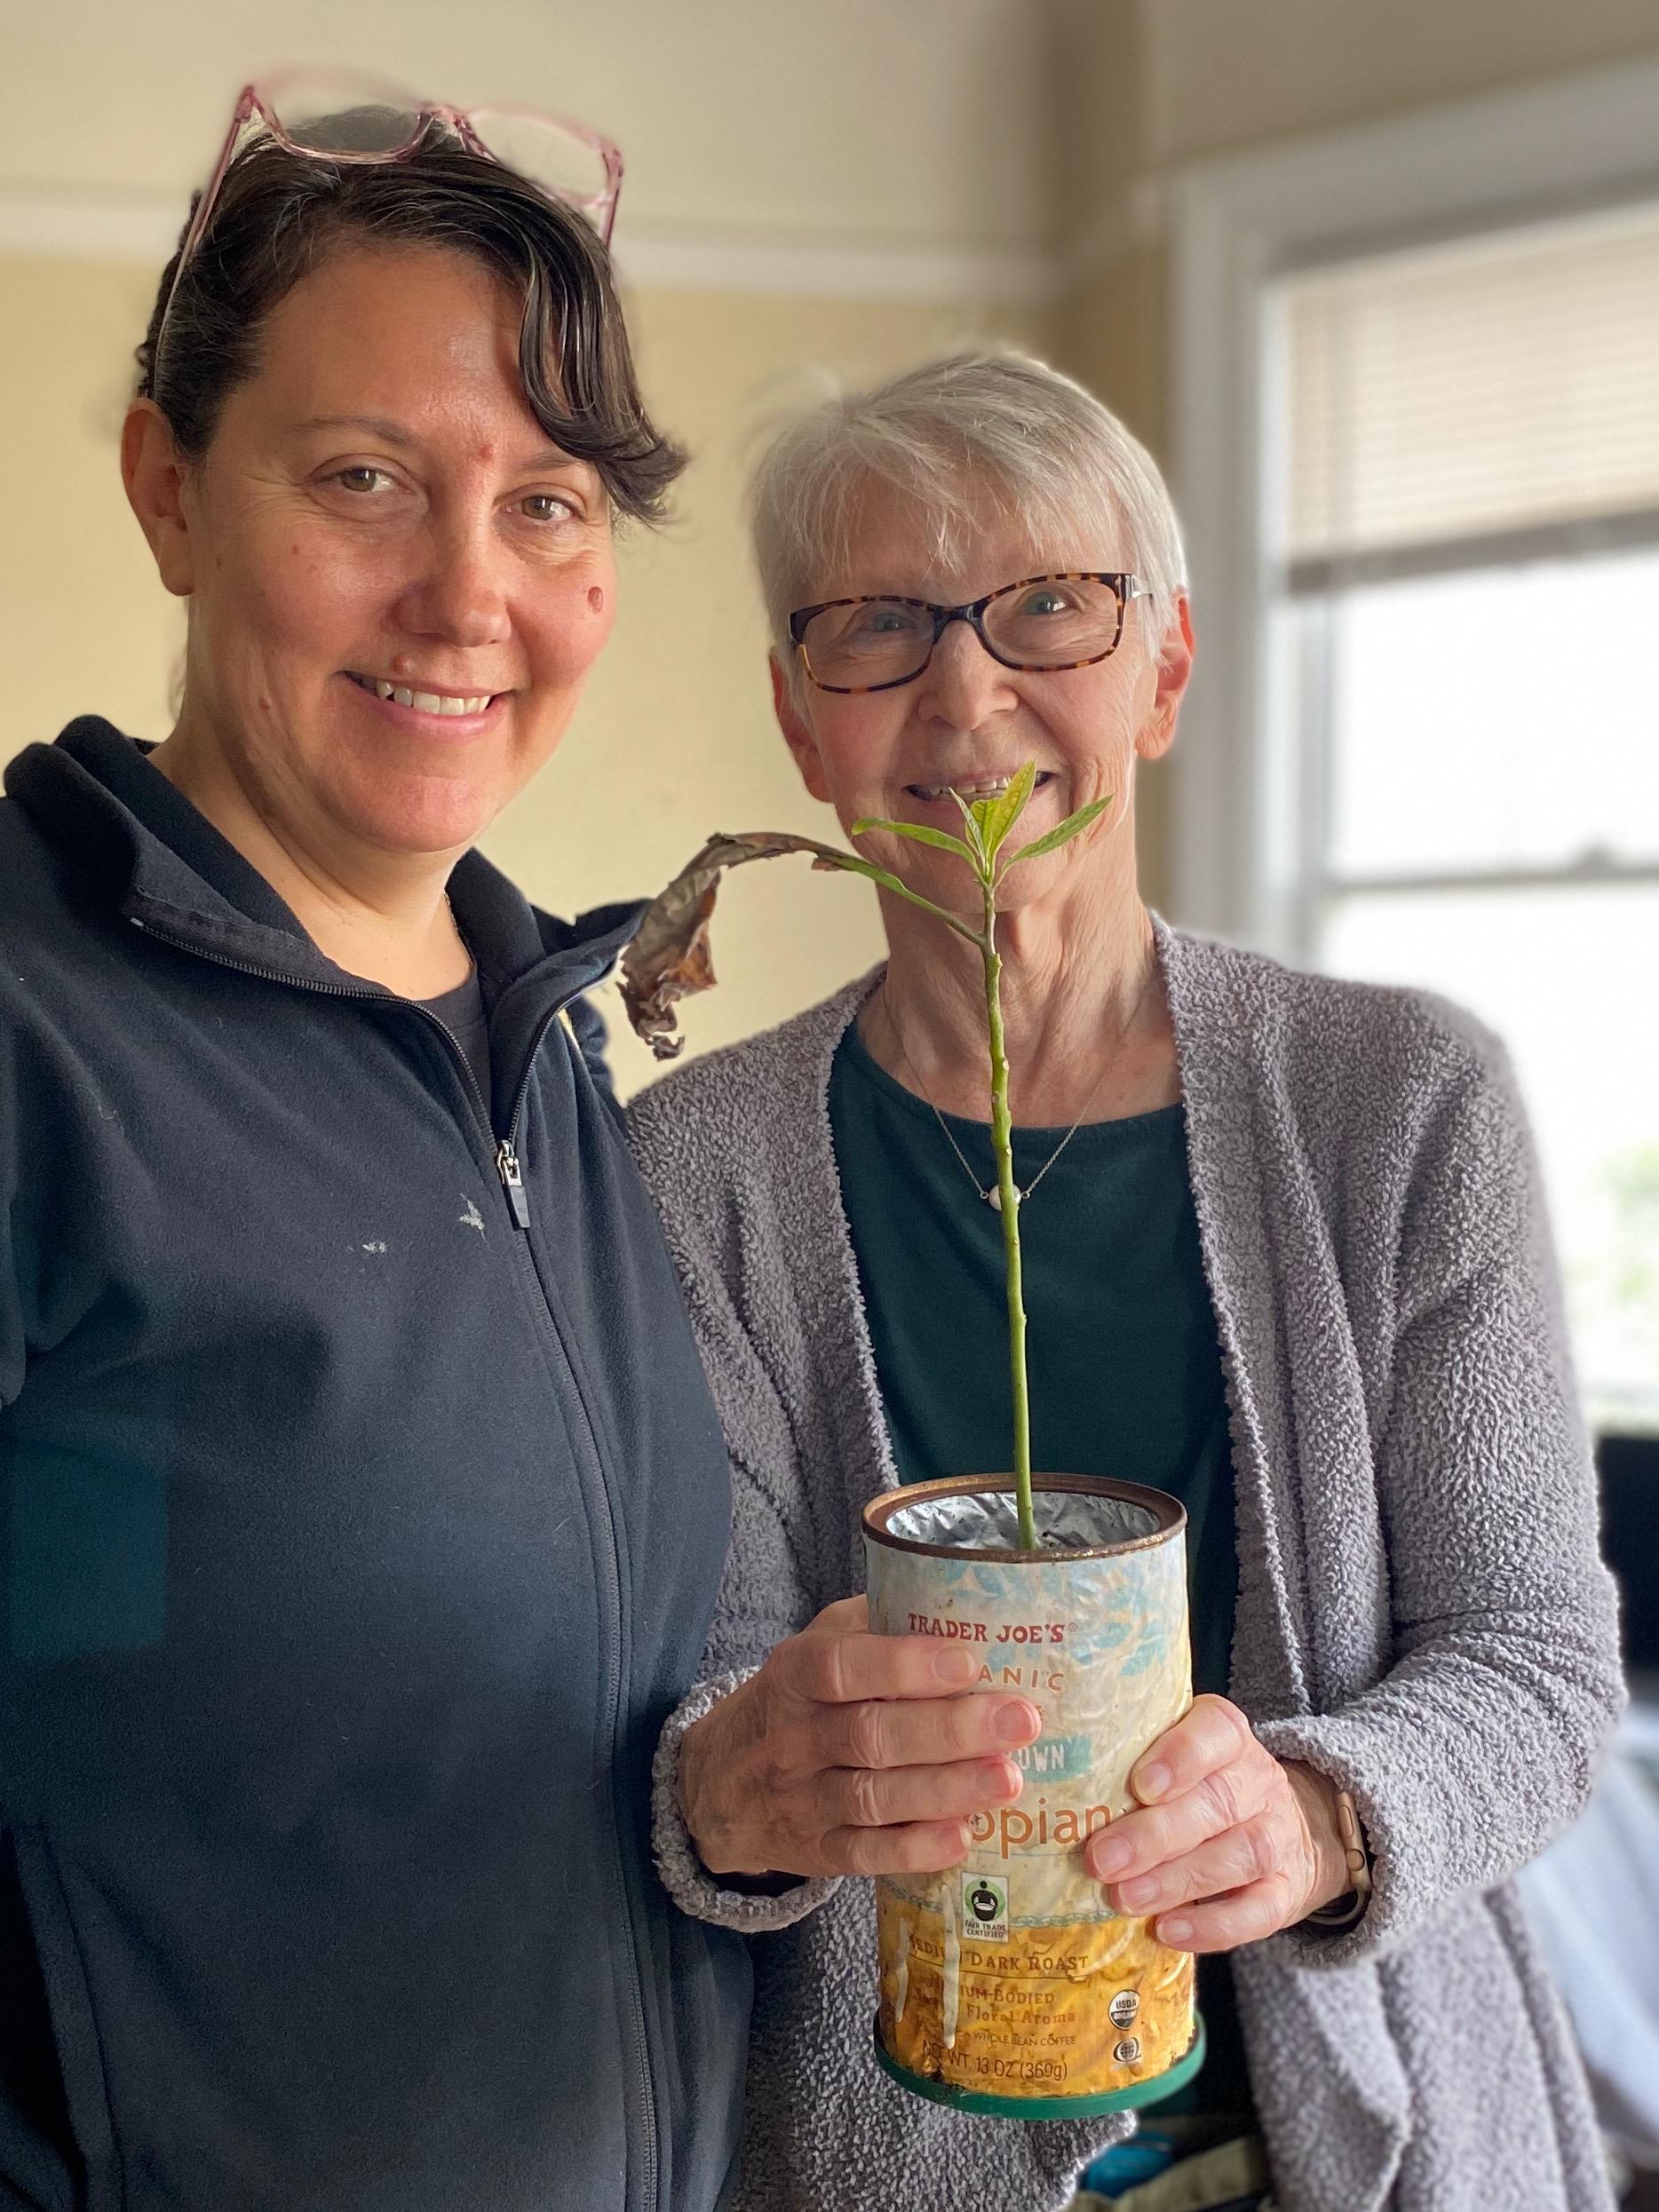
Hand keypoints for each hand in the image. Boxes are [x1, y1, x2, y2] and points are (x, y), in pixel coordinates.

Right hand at [679, 1596, 1040, 1879]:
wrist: (721, 1782)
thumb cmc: (798, 1700)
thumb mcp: (818, 1645)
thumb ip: (876, 1623)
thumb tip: (961, 1600)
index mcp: (795, 1673)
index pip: (841, 1667)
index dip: (904, 1665)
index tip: (970, 1660)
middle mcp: (794, 1737)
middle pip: (870, 1735)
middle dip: (950, 1729)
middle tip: (1020, 1720)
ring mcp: (803, 1799)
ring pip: (875, 1797)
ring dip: (946, 1789)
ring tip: (1010, 1779)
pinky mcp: (817, 1851)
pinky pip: (866, 1854)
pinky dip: (914, 1849)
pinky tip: (963, 1836)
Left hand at [1083, 1694, 1349, 1951]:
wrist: (1301, 1826)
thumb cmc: (1206, 1786)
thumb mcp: (1180, 1757)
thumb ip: (1131, 1761)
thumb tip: (1052, 1790)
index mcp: (1227, 1738)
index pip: (1216, 1730)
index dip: (1180, 1756)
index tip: (1140, 1784)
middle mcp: (1258, 1783)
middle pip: (1216, 1803)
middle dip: (1155, 1834)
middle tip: (1100, 1859)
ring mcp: (1277, 1837)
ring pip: (1237, 1855)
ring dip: (1176, 1881)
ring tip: (1123, 1898)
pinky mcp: (1286, 1891)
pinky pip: (1259, 1911)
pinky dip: (1213, 1926)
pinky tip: (1168, 1932)